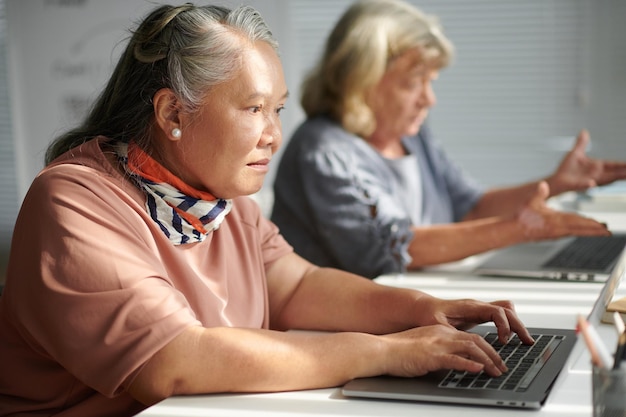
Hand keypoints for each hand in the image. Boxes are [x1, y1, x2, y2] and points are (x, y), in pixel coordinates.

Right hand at [381, 325, 508, 376]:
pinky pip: (455, 359)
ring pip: (471, 348)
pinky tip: (479, 370)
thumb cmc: (398, 350)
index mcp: (440, 331)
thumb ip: (439, 350)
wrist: (381, 349)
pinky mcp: (431, 356)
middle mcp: (442, 334)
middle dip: (493, 355)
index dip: (486, 348)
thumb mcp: (423, 346)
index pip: (470, 337)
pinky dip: (470, 364)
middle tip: (502, 367)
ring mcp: (437, 344)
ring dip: (487, 360)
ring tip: (496, 372)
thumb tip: (452, 361)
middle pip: (476, 341)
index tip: (495, 359)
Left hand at [415, 296, 533, 345]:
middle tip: (527, 342)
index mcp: (469, 306)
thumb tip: (463, 342)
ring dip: (516, 323)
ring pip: (506, 310)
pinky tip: (511, 337)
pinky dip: (509, 324)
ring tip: (524, 340)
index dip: (504, 325)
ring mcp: (479, 309)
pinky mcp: (479, 314)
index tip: (504, 341)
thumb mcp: (437, 325)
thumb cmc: (428, 315)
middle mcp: (477, 305)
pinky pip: (500, 315)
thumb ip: (451, 332)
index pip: (496, 311)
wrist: (422, 308)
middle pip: (507, 309)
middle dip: (519, 325)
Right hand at [516, 181, 609, 239]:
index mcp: (555, 221)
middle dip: (594, 230)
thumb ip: (539, 193)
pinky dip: (577, 232)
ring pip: (576, 232)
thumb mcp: (530, 202)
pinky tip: (578, 231)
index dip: (591, 223)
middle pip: (580, 229)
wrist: (512, 231)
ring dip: (588, 232)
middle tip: (607, 231)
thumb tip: (543, 184)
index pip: (577, 222)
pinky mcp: (551, 235)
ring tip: (598, 231)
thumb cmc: (520, 218)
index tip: (602, 225)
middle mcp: (557, 229)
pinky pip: (568, 233)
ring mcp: (554, 233)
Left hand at [547, 129, 625, 194]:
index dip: (623, 165)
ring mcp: (587, 181)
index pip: (613, 165)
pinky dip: (588, 184)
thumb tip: (584, 131)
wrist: (554, 180)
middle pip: (613, 174)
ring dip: (613, 178)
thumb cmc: (565, 169)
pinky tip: (592, 183)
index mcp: (596, 167)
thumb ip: (581, 143)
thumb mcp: (575, 153)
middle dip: (623, 173)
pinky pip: (583, 185)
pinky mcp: (576, 186)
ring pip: (603, 180)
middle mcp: (595, 175)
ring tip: (625, 176)